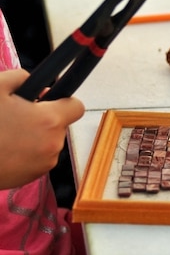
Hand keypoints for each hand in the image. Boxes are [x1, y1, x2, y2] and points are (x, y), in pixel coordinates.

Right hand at [0, 69, 84, 189]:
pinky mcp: (33, 176)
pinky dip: (26, 153)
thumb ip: (19, 77)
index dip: (64, 100)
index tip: (47, 100)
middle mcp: (54, 143)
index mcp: (49, 120)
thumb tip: (32, 81)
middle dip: (42, 118)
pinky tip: (4, 149)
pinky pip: (37, 158)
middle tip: (15, 116)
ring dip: (33, 136)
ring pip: (47, 142)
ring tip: (6, 133)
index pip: (77, 107)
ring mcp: (45, 163)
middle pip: (59, 125)